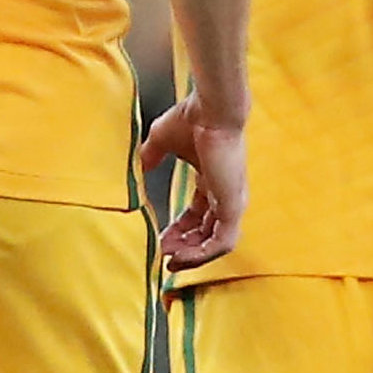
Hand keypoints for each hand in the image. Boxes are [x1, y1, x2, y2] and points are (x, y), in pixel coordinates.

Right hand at [139, 95, 245, 270]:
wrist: (210, 110)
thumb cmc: (192, 118)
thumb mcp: (162, 141)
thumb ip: (151, 156)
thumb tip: (138, 166)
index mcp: (212, 180)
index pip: (198, 216)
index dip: (178, 231)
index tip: (160, 239)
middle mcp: (225, 194)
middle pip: (206, 232)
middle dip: (183, 247)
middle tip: (162, 255)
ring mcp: (232, 201)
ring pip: (216, 243)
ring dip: (193, 255)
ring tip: (170, 261)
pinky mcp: (234, 205)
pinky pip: (222, 242)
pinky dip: (202, 254)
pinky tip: (181, 257)